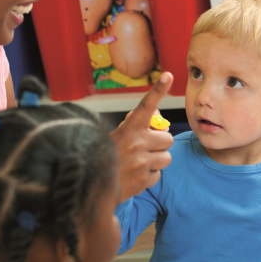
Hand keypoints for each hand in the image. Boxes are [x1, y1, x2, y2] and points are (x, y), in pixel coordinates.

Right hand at [110, 72, 174, 201]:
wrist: (91, 186)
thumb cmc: (107, 156)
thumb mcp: (117, 135)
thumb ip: (136, 125)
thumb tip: (158, 118)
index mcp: (129, 128)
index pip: (147, 105)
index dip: (158, 89)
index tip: (169, 75)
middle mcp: (137, 143)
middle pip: (167, 139)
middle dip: (159, 144)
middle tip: (144, 148)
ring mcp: (142, 162)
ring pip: (167, 157)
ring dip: (156, 160)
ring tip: (139, 162)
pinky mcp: (144, 179)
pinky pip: (158, 174)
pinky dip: (149, 175)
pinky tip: (135, 174)